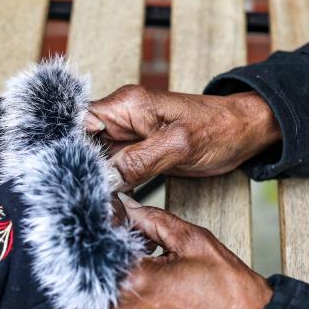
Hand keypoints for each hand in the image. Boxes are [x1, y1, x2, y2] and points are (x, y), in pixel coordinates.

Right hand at [86, 85, 279, 189]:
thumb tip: (106, 177)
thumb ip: (140, 160)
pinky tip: (104, 201)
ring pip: (96, 160)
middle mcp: (122, 118)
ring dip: (92, 180)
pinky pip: (113, 169)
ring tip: (86, 203)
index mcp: (126, 104)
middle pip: (82, 144)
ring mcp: (129, 137)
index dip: (67, 149)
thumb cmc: (219, 129)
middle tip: (75, 198)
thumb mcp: (179, 146)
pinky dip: (108, 185)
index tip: (64, 177)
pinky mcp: (138, 154)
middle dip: (77, 169)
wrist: (244, 132)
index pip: (79, 123)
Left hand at [110, 201, 272, 308]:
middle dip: (126, 255)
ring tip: (163, 275)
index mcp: (136, 281)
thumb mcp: (193, 241)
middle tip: (153, 250)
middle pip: (107, 269)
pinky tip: (162, 294)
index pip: (108, 244)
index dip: (119, 230)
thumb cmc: (229, 292)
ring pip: (113, 290)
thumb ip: (153, 219)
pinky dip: (135, 299)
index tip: (131, 226)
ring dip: (130, 277)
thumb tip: (127, 206)